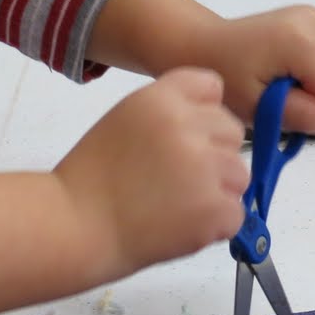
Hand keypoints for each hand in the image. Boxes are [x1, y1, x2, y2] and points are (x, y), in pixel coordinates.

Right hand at [54, 67, 249, 277]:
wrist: (75, 227)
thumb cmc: (90, 180)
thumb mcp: (123, 120)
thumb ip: (168, 113)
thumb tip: (211, 125)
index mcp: (162, 99)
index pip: (211, 86)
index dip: (202, 114)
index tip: (182, 139)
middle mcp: (188, 127)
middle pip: (232, 133)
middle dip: (213, 156)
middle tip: (174, 181)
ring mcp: (205, 168)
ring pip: (238, 175)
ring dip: (216, 193)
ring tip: (174, 206)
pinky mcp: (215, 209)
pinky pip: (235, 214)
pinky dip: (213, 226)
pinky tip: (178, 226)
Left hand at [194, 5, 314, 133]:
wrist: (202, 46)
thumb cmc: (225, 79)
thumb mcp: (258, 107)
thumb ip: (301, 115)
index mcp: (301, 39)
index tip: (285, 102)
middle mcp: (313, 20)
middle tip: (278, 95)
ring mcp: (313, 16)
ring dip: (314, 83)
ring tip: (277, 82)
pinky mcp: (311, 18)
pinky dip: (311, 70)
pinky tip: (282, 70)